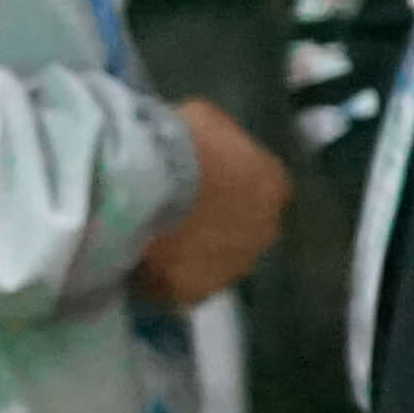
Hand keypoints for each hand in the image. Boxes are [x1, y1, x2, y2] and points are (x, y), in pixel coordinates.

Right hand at [132, 100, 289, 309]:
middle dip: (218, 224)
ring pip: (215, 262)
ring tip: (155, 238)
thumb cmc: (175, 143)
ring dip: (194, 253)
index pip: (265, 189)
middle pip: (244, 231)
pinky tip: (139, 259)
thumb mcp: (205, 119)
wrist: (139, 186)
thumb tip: (209, 148)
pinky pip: (181, 285)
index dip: (234, 186)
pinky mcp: (195, 293)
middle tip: (181, 213)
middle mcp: (265, 231)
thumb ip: (219, 140)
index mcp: (273, 185)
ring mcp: (232, 267)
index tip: (206, 183)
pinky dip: (165, 277)